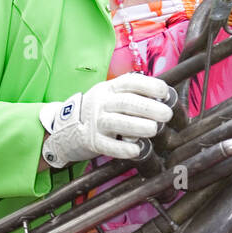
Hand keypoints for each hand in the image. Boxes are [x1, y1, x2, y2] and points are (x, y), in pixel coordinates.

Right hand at [39, 73, 174, 169]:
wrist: (66, 128)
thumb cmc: (100, 111)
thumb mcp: (111, 95)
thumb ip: (133, 95)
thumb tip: (165, 97)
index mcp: (110, 89)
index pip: (129, 82)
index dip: (148, 85)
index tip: (164, 92)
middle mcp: (102, 103)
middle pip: (125, 102)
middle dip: (148, 107)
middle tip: (166, 114)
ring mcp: (96, 122)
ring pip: (117, 122)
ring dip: (137, 126)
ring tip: (153, 129)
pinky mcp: (92, 142)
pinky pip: (108, 146)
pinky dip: (122, 149)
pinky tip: (136, 150)